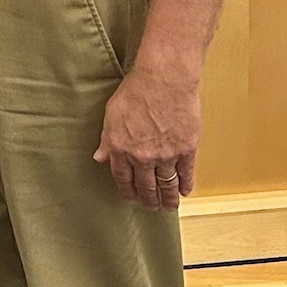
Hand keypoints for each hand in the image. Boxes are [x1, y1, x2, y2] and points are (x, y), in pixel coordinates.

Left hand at [93, 57, 200, 211]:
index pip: (122, 178)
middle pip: (145, 186)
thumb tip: (100, 157)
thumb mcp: (112, 113)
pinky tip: (185, 192)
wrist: (164, 79)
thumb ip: (106, 139)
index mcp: (121, 148)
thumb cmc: (136, 90)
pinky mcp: (186, 150)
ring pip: (166, 185)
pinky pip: (186, 174)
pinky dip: (186, 185)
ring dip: (167, 199)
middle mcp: (142, 157)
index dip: (127, 191)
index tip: (130, 197)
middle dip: (147, 199)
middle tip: (150, 206)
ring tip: (168, 206)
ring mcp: (166, 155)